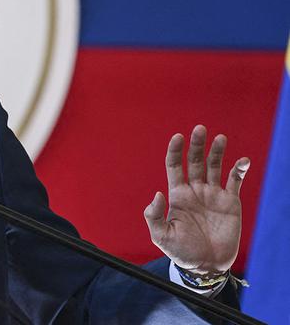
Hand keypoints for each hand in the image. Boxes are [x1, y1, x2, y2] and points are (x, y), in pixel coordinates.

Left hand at [143, 125, 249, 272]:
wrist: (206, 266)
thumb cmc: (182, 252)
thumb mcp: (161, 236)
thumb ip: (154, 216)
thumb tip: (157, 193)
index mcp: (177, 195)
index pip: (175, 166)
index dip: (175, 150)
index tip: (178, 137)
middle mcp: (195, 191)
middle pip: (194, 161)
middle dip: (196, 145)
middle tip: (199, 129)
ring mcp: (213, 195)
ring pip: (215, 167)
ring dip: (217, 152)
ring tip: (220, 138)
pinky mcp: (230, 203)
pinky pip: (235, 181)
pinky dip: (239, 169)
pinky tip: (242, 160)